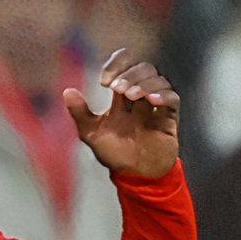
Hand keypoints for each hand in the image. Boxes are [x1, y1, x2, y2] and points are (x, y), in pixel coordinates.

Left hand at [66, 47, 180, 179]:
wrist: (135, 176)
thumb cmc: (114, 155)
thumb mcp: (91, 134)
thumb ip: (80, 113)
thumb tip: (67, 91)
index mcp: (122, 96)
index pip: (124, 65)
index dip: (116, 64)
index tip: (104, 81)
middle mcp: (140, 97)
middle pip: (143, 68)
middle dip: (130, 74)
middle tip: (118, 89)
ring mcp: (156, 106)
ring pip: (158, 79)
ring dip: (144, 83)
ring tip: (132, 96)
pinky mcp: (169, 118)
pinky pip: (173, 98)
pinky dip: (163, 95)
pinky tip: (152, 102)